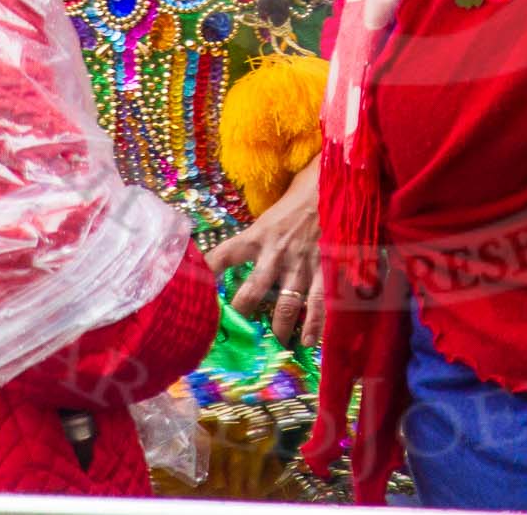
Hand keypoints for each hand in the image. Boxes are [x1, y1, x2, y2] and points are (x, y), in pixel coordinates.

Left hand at [204, 160, 323, 344]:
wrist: (336, 182)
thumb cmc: (301, 195)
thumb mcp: (271, 214)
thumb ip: (258, 236)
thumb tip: (239, 253)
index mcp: (258, 235)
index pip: (223, 255)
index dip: (205, 273)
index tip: (191, 290)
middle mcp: (276, 252)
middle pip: (252, 291)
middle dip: (242, 314)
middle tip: (235, 334)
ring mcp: (302, 263)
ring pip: (285, 304)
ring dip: (279, 327)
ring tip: (275, 344)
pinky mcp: (326, 268)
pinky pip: (319, 302)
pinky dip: (314, 324)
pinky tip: (308, 341)